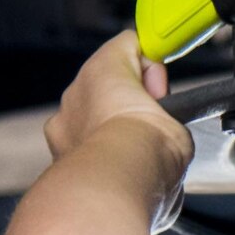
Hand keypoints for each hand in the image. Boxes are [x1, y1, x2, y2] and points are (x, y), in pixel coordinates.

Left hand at [45, 31, 192, 169]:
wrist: (119, 186)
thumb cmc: (145, 146)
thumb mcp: (177, 114)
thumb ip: (166, 109)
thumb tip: (165, 119)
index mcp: (105, 68)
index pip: (130, 48)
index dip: (153, 70)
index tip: (163, 91)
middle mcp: (76, 90)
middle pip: (108, 84)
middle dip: (131, 101)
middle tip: (153, 125)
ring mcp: (62, 123)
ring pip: (91, 115)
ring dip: (111, 128)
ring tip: (135, 152)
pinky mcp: (57, 154)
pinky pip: (79, 145)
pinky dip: (96, 153)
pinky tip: (116, 167)